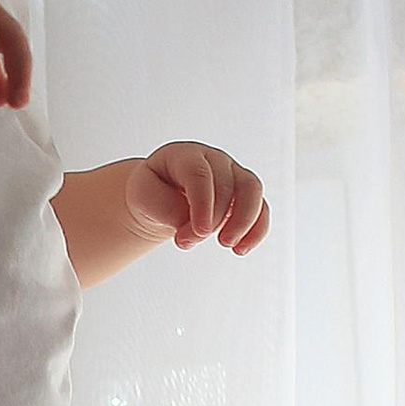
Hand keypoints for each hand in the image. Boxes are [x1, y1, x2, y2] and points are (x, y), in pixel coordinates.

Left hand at [127, 143, 269, 253]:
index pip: (199, 173)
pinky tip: (241, 249)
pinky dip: (256, 231)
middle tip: (186, 242)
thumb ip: (163, 207)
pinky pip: (261, 209)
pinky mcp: (245, 195)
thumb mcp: (143, 197)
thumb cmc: (152, 193)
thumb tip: (190, 223)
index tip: (199, 232)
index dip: (202, 203)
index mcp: (185, 155)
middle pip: (225, 185)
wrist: (161, 198)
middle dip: (211, 221)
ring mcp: (232, 174)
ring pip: (252, 190)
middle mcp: (213, 160)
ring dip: (244, 222)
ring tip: (227, 245)